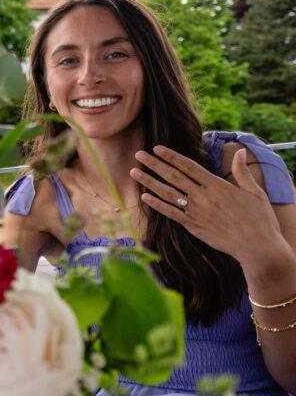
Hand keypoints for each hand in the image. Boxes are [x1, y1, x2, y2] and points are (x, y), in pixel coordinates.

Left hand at [130, 145, 283, 261]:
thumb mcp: (255, 192)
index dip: (171, 156)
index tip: (157, 148)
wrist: (258, 247)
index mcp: (217, 185)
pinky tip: (144, 197)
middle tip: (138, 154)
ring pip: (168, 193)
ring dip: (149, 182)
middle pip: (173, 176)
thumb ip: (242, 171)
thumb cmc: (259, 219)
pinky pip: (170, 213)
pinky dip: (157, 204)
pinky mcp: (193, 226)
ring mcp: (196, 212)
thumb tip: (238, 151)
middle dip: (154, 164)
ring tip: (134, 172)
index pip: (189, 166)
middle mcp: (204, 197)